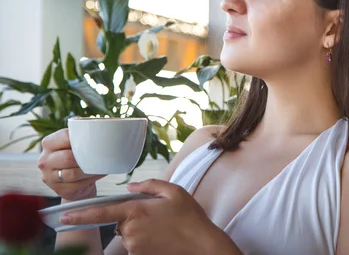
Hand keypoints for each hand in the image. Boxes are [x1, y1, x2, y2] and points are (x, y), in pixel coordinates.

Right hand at [38, 129, 104, 200]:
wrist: (75, 183)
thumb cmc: (78, 158)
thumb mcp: (76, 144)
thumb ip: (83, 133)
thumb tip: (102, 123)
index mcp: (49, 143)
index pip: (65, 136)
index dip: (82, 138)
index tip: (94, 139)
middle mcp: (45, 159)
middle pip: (68, 157)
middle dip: (86, 157)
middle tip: (99, 155)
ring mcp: (49, 176)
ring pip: (73, 173)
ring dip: (90, 170)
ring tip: (100, 166)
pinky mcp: (58, 189)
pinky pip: (77, 185)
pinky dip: (90, 179)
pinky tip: (97, 174)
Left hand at [59, 179, 241, 254]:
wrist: (201, 245)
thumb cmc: (190, 217)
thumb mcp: (174, 191)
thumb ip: (149, 185)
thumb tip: (130, 187)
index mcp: (136, 210)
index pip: (101, 213)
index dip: (80, 214)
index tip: (64, 216)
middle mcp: (131, 231)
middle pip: (120, 222)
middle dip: (133, 216)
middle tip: (157, 214)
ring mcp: (135, 247)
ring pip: (128, 234)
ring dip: (140, 229)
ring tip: (163, 226)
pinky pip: (136, 245)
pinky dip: (146, 240)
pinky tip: (163, 236)